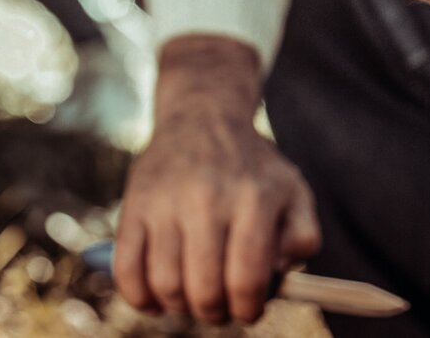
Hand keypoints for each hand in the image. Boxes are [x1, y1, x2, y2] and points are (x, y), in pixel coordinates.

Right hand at [114, 35, 320, 323]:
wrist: (202, 117)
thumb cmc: (252, 167)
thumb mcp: (292, 189)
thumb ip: (303, 236)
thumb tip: (280, 275)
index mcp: (253, 198)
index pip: (246, 278)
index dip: (247, 309)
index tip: (248, 310)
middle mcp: (208, 198)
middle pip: (204, 289)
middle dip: (215, 313)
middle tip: (220, 308)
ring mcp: (166, 202)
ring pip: (165, 284)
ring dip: (180, 305)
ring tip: (193, 295)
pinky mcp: (134, 205)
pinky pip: (126, 270)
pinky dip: (140, 298)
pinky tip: (157, 298)